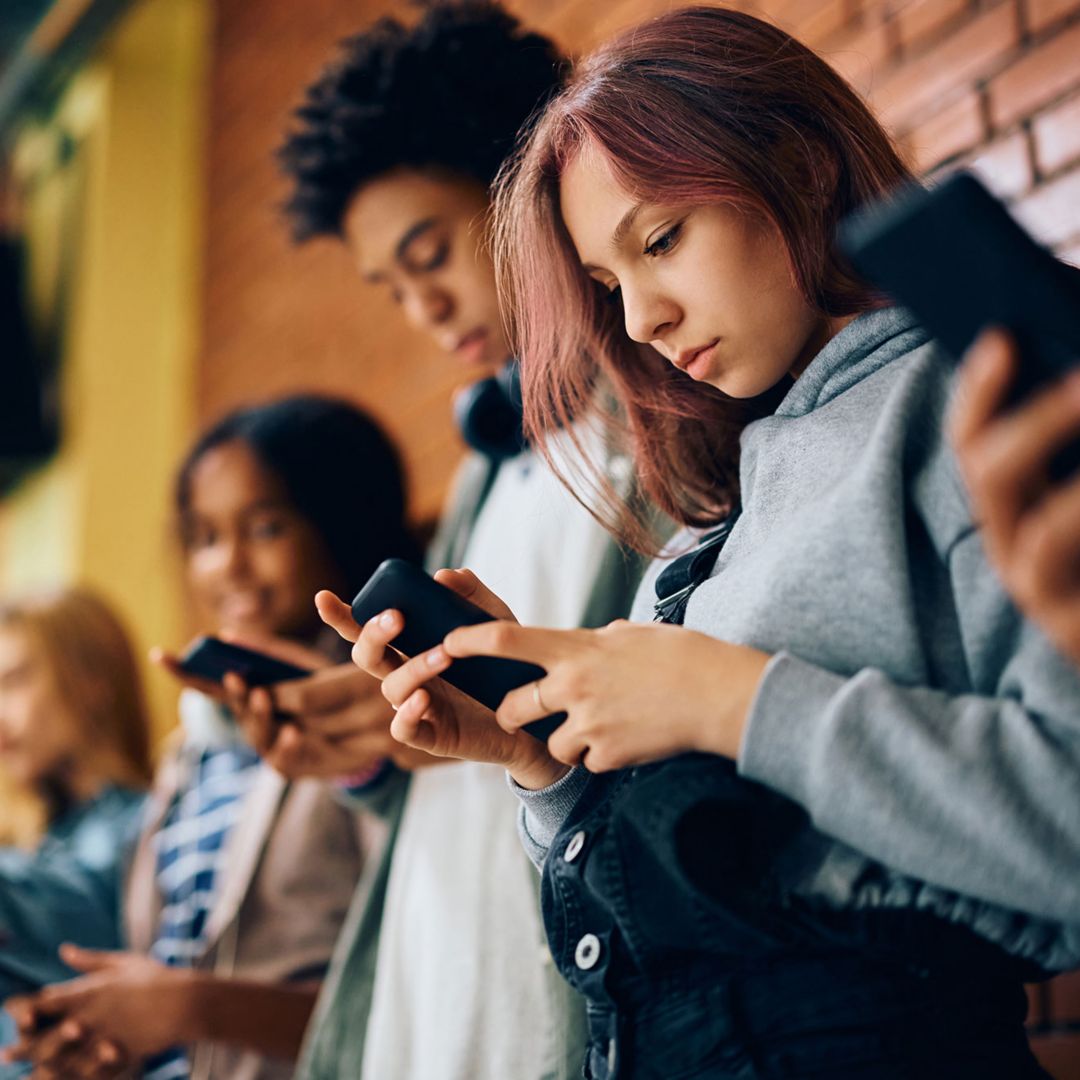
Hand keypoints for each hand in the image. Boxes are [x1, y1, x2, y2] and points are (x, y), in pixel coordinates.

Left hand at [4, 946, 197, 1073]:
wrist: (185, 1003)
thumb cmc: (156, 978)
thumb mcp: (123, 962)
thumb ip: (90, 961)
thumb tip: (64, 950)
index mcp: (91, 992)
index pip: (47, 1002)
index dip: (26, 1009)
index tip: (11, 1012)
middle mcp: (91, 1017)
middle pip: (47, 1034)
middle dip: (24, 1045)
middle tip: (4, 1054)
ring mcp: (101, 1039)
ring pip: (60, 1059)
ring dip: (39, 1067)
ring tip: (24, 1077)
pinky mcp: (114, 1057)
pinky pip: (84, 1073)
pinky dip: (69, 1078)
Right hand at [328, 570, 569, 789]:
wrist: (534, 720)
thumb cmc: (506, 670)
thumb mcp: (497, 627)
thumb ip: (474, 597)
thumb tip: (445, 574)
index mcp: (412, 648)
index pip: (369, 630)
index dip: (343, 616)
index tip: (323, 597)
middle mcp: (407, 677)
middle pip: (367, 656)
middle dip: (372, 634)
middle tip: (395, 616)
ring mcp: (417, 707)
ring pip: (390, 688)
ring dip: (413, 667)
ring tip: (444, 654)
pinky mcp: (432, 737)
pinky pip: (404, 730)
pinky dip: (408, 714)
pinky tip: (424, 698)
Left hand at [444, 618, 770, 771]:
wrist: (718, 695)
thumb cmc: (682, 655)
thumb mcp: (632, 635)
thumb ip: (598, 642)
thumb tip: (586, 645)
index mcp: (577, 648)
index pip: (507, 640)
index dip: (469, 640)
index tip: (446, 642)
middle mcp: (573, 685)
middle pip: (513, 707)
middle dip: (511, 713)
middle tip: (519, 712)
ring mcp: (588, 723)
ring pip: (551, 742)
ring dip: (566, 739)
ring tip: (602, 726)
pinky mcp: (607, 755)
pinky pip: (587, 761)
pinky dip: (600, 755)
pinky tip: (628, 740)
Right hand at [950, 328, 1079, 663]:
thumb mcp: (1077, 482)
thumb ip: (1065, 433)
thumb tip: (1070, 373)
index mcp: (1011, 498)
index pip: (971, 438)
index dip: (979, 391)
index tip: (1003, 337)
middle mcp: (1007, 539)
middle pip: (987, 473)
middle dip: (1038, 421)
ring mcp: (1033, 586)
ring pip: (1040, 528)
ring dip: (1077, 477)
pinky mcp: (1066, 627)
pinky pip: (1066, 559)